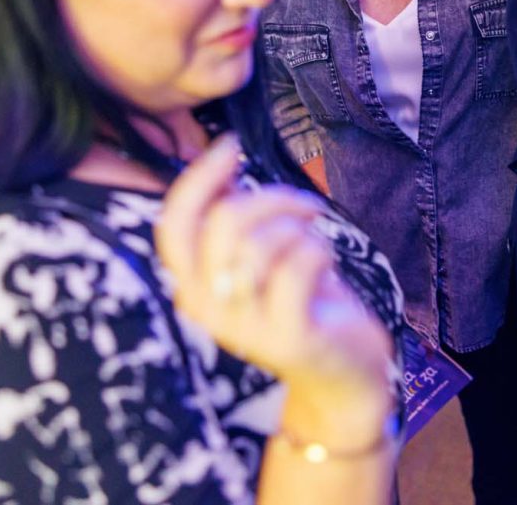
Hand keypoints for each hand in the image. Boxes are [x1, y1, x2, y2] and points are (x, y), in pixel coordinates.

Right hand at [157, 138, 394, 434]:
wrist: (343, 372)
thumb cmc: (302, 301)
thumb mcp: (261, 254)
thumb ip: (235, 214)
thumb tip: (222, 156)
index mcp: (192, 286)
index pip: (173, 226)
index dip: (199, 179)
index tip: (230, 145)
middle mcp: (207, 310)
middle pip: (224, 223)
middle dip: (273, 198)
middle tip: (306, 207)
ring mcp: (245, 329)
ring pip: (262, 242)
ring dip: (300, 228)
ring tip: (316, 241)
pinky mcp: (288, 338)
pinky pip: (299, 265)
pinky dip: (320, 250)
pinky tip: (328, 264)